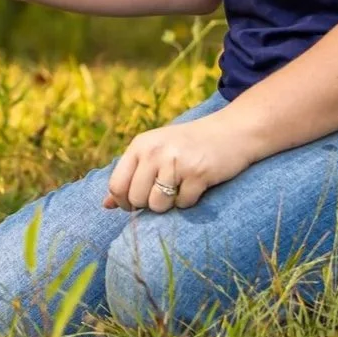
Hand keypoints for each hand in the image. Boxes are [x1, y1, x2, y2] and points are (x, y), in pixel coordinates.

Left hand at [103, 115, 254, 212]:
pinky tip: (197, 185)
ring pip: (158, 205)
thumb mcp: (154, 152)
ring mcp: (176, 162)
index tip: (136, 203)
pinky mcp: (198, 173)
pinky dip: (190, 200)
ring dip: (169, 205)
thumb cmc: (188, 145)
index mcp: (140, 145)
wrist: (231, 131)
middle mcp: (155, 152)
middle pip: (136, 199)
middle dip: (149, 204)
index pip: (116, 185)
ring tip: (180, 187)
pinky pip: (184, 204)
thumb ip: (130, 175)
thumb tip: (105, 205)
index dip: (123, 202)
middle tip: (164, 193)